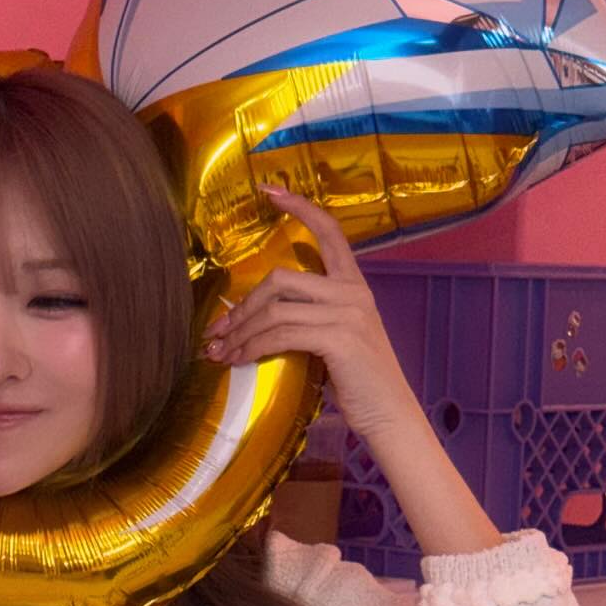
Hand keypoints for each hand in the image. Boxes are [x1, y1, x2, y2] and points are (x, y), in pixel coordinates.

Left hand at [201, 185, 421, 443]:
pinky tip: (239, 360)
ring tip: (219, 352)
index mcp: (354, 284)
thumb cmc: (359, 382)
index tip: (269, 190)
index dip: (300, 207)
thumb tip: (253, 315)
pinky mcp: (339, 338)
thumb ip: (307, 317)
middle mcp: (353, 291)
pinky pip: (281, 333)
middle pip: (281, 277)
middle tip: (216, 332)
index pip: (329, 231)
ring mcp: (348, 313)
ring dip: (240, 332)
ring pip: (275, 307)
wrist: (390, 416)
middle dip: (241, 306)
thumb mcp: (336, 338)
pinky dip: (253, 346)